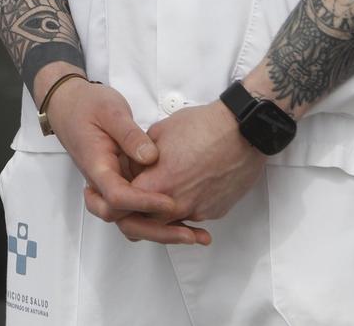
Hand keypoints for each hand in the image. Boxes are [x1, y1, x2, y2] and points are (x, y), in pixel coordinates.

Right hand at [41, 78, 189, 240]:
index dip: (144, 203)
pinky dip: (159, 219)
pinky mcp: (121, 183)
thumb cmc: (87, 105)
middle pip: (123, 220)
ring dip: (160, 231)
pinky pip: (137, 209)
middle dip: (156, 231)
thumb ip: (129, 134)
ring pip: (131, 220)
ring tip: (194, 235)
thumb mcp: (110, 111)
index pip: (117, 196)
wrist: (69, 105)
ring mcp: (111, 185)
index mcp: (97, 166)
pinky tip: (185, 221)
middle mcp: (102, 183)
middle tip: (188, 234)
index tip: (170, 202)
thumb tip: (151, 157)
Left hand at [102, 102, 264, 243]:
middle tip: (129, 204)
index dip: (114, 203)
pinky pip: (191, 217)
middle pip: (143, 225)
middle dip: (133, 215)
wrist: (243, 132)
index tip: (111, 196)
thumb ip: (140, 156)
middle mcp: (177, 204)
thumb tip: (133, 166)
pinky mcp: (215, 211)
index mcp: (158, 183)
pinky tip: (183, 193)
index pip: (122, 209)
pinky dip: (183, 210)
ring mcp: (198, 210)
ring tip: (156, 198)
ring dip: (159, 216)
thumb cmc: (203, 127)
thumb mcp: (159, 132)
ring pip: (168, 225)